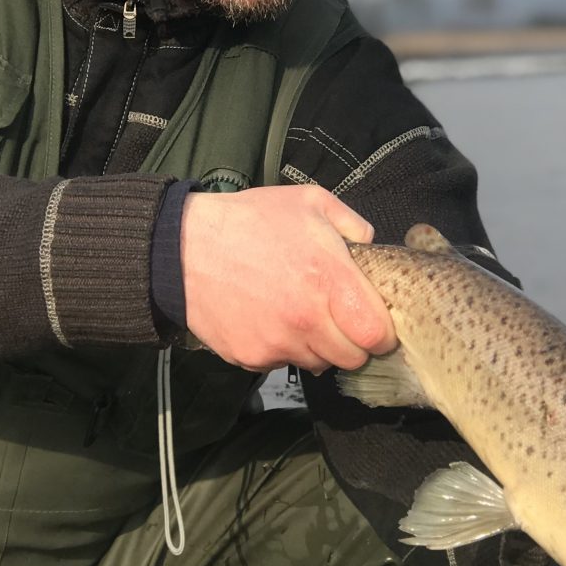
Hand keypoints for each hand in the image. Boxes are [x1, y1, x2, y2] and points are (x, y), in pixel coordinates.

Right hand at [181, 186, 395, 372]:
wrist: (184, 248)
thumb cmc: (250, 221)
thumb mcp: (310, 202)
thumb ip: (352, 224)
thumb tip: (370, 246)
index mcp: (328, 281)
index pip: (376, 335)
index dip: (381, 331)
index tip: (372, 321)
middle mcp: (306, 320)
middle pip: (352, 359)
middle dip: (351, 341)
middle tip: (336, 317)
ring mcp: (277, 343)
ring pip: (318, 363)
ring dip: (316, 345)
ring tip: (296, 312)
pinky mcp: (251, 357)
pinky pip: (281, 363)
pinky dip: (282, 347)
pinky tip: (268, 318)